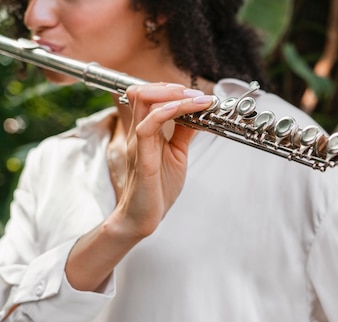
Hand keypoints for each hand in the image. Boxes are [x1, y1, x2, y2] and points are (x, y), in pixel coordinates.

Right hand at [111, 83, 213, 240]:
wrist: (144, 217)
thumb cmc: (158, 189)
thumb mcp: (178, 154)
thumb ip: (184, 133)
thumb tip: (198, 114)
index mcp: (146, 132)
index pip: (149, 96)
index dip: (171, 89)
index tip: (197, 95)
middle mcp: (139, 133)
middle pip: (142, 91)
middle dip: (171, 87)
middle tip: (196, 94)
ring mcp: (138, 143)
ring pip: (143, 102)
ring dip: (173, 95)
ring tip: (196, 100)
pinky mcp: (142, 157)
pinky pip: (147, 126)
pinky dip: (167, 113)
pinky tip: (184, 111)